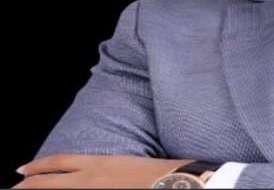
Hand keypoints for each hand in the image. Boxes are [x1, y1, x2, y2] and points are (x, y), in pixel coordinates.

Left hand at [13, 154, 191, 188]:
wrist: (176, 182)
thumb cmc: (162, 172)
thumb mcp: (132, 165)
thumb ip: (111, 170)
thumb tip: (99, 176)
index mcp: (100, 163)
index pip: (60, 162)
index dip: (38, 166)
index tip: (22, 170)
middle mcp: (91, 178)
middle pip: (48, 183)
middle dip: (25, 188)